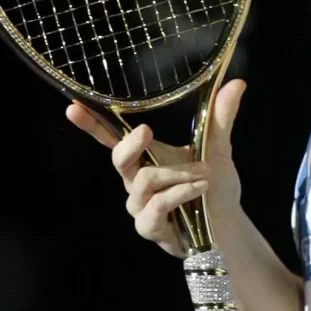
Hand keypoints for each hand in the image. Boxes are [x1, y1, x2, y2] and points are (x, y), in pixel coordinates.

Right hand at [65, 80, 245, 256]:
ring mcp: (140, 206)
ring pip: (145, 180)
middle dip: (130, 144)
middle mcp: (136, 181)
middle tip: (147, 131)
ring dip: (179, 174)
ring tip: (205, 173)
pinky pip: (157, 205)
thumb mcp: (218, 148)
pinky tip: (200, 189)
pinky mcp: (149, 227)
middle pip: (119, 159)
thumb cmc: (215, 187)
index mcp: (145, 158)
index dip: (92, 125)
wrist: (227, 225)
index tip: (73, 107)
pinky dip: (181, 193)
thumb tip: (237, 83)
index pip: (112, 139)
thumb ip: (220, 118)